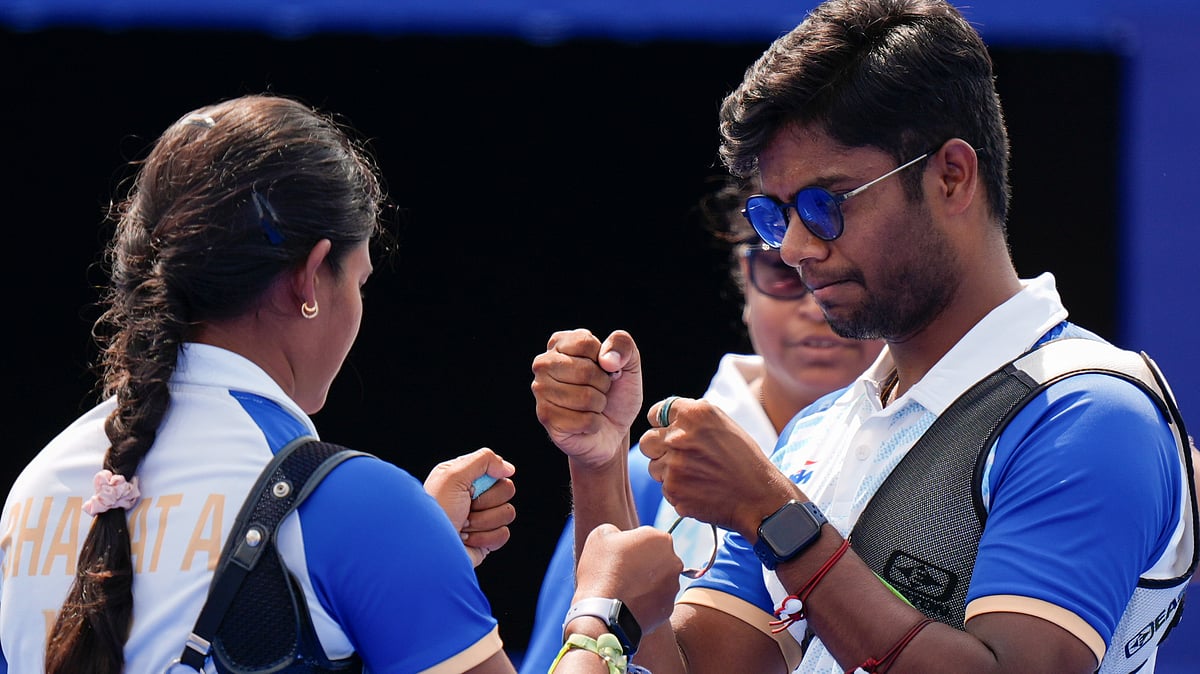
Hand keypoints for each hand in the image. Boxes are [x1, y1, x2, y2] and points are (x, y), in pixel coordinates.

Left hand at [424, 447, 516, 566]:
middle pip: (506, 490)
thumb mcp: (453, 475)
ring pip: (507, 512)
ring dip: (484, 521)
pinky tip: (468, 540)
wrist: (428, 550)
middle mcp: (473, 497)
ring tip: (463, 526)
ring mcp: (481, 519)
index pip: (495, 469)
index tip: (475, 487)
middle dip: (486, 501)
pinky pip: (503, 534)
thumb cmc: (434, 512)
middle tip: (466, 508)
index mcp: (463, 478)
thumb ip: (483, 460)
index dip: (491, 478)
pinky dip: (486, 538)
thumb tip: (508, 468)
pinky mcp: (486, 539)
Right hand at [531, 329, 642, 467]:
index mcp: (560, 343)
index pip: (585, 343)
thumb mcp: (629, 363)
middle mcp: (544, 364)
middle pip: (585, 370)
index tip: (604, 369)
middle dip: (603, 384)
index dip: (606, 360)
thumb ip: (623, 345)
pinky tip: (586, 422)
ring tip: (593, 406)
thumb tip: (607, 360)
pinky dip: (594, 424)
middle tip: (600, 390)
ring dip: (599, 405)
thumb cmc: (616, 393)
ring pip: (585, 397)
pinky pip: (585, 420)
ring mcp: (541, 391)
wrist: (613, 431)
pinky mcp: (546, 417)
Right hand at [574, 524, 682, 634]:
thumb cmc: (601, 569)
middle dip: (644, 564)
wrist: (601, 611)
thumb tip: (620, 537)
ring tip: (624, 590)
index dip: (633, 545)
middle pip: (659, 558)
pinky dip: (646, 601)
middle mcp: (675, 562)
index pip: (649, 537)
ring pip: (660, 580)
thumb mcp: (601, 535)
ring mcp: (673, 587)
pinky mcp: (668, 609)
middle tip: (622, 572)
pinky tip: (629, 603)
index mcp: (662, 539)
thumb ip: (617, 531)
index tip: (620, 554)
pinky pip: (657, 600)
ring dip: (647, 582)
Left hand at [641, 397, 798, 538]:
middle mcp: (680, 436)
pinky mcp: (673, 490)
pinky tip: (700, 491)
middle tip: (681, 459)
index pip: (656, 413)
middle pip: (647, 441)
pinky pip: (664, 489)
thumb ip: (692, 418)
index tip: (671, 433)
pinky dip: (678, 491)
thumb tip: (664, 418)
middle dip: (659, 450)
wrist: (760, 497)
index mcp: (694, 414)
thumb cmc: (745, 460)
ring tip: (697, 476)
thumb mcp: (723, 424)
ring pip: (654, 467)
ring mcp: (674, 464)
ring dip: (669, 473)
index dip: (662, 425)